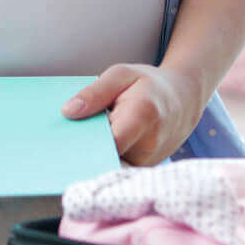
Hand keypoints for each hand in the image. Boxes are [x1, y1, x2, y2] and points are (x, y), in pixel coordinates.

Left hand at [62, 64, 203, 166]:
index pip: (109, 142)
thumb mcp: (121, 75)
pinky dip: (104, 160)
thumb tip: (68, 112)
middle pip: (106, 157)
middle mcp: (148, 144)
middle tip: (60, 148)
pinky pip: (117, 168)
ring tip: (76, 146)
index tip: (62, 144)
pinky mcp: (144, 169)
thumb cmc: (149, 85)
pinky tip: (92, 149)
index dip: (84, 145)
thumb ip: (95, 92)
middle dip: (84, 153)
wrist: (184, 101)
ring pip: (110, 165)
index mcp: (142, 115)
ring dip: (93, 157)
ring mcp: (148, 161)